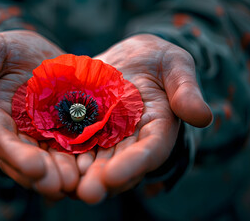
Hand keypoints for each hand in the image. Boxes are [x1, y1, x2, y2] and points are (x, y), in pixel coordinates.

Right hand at [0, 30, 78, 199]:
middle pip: (28, 159)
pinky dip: (80, 161)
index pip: (1, 141)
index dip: (17, 156)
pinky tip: (93, 168)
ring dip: (62, 174)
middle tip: (61, 185)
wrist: (42, 56)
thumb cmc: (12, 52)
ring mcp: (43, 136)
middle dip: (43, 175)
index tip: (36, 167)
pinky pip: (72, 150)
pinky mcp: (65, 133)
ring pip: (51, 161)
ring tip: (78, 182)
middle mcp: (18, 134)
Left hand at [76, 34, 212, 202]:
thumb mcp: (175, 65)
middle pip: (117, 165)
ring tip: (61, 185)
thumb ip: (185, 90)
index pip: (149, 152)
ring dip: (78, 175)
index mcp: (157, 129)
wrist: (128, 56)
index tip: (114, 176)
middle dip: (101, 180)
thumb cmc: (157, 59)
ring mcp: (105, 137)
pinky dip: (60, 154)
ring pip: (92, 161)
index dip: (134, 165)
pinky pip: (70, 143)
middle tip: (84, 193)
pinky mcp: (83, 128)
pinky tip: (46, 162)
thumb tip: (203, 117)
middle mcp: (130, 141)